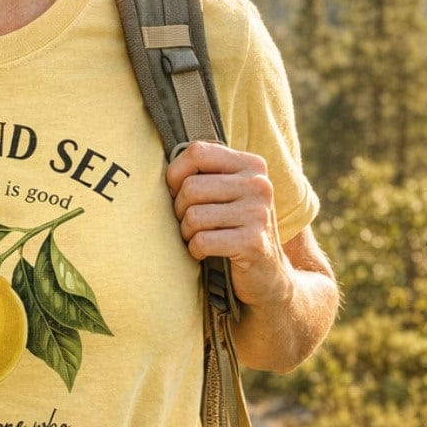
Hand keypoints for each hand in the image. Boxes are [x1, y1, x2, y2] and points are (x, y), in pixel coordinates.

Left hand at [165, 140, 293, 308]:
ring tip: (199, 236)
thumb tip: (159, 168)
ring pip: (193, 216)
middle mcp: (259, 184)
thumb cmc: (234, 227)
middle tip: (191, 223)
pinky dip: (195, 250)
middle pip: (191, 187)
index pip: (197, 152)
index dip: (176, 174)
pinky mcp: (253, 242)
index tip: (178, 192)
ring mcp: (258, 213)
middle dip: (180, 210)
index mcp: (251, 165)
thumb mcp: (227, 192)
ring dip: (187, 232)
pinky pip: (202, 241)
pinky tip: (206, 252)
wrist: (267, 274)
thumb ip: (203, 173)